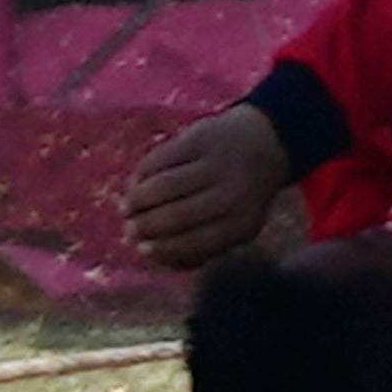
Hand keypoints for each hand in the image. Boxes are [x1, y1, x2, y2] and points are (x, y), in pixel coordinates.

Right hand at [120, 102, 297, 269]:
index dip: (162, 249)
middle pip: (176, 215)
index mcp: (241, 224)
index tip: (142, 249)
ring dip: (138, 199)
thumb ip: (200, 247)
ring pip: (164, 186)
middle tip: (128, 230)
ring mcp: (216, 164)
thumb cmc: (238, 196)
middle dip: (145, 226)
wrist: (265, 143)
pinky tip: (136, 182)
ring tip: (127, 207)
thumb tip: (150, 254)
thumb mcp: (234, 226)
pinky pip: (161, 158)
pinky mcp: (201, 137)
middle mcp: (231, 195)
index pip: (194, 243)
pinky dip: (143, 173)